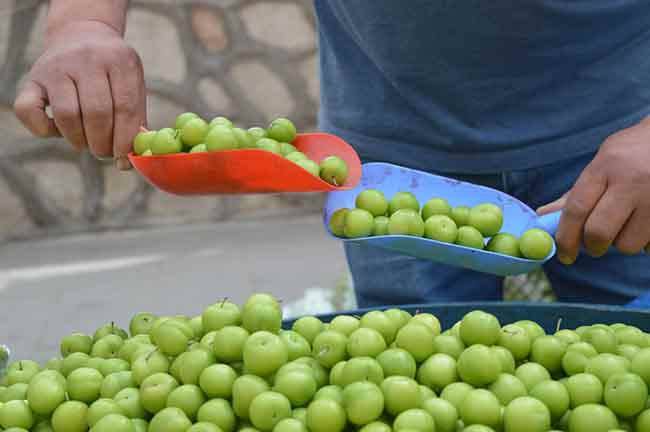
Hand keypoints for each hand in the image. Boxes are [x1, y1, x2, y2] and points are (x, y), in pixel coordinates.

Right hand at [14, 20, 145, 169]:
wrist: (81, 35)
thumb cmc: (113, 74)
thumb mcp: (132, 87)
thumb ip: (135, 123)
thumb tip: (126, 164)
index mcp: (121, 60)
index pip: (126, 106)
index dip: (125, 138)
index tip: (123, 157)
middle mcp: (88, 58)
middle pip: (97, 111)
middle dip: (102, 142)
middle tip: (103, 152)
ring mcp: (57, 65)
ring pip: (68, 114)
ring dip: (78, 139)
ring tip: (86, 143)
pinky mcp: (33, 76)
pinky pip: (28, 110)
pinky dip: (43, 130)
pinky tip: (58, 131)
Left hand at [538, 117, 649, 262]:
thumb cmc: (631, 154)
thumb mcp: (602, 163)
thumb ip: (576, 193)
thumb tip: (543, 216)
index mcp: (606, 166)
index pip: (576, 208)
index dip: (565, 237)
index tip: (564, 255)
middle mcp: (631, 181)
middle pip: (599, 231)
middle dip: (592, 246)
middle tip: (594, 245)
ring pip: (628, 244)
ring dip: (622, 242)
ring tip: (628, 222)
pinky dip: (645, 241)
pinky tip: (646, 221)